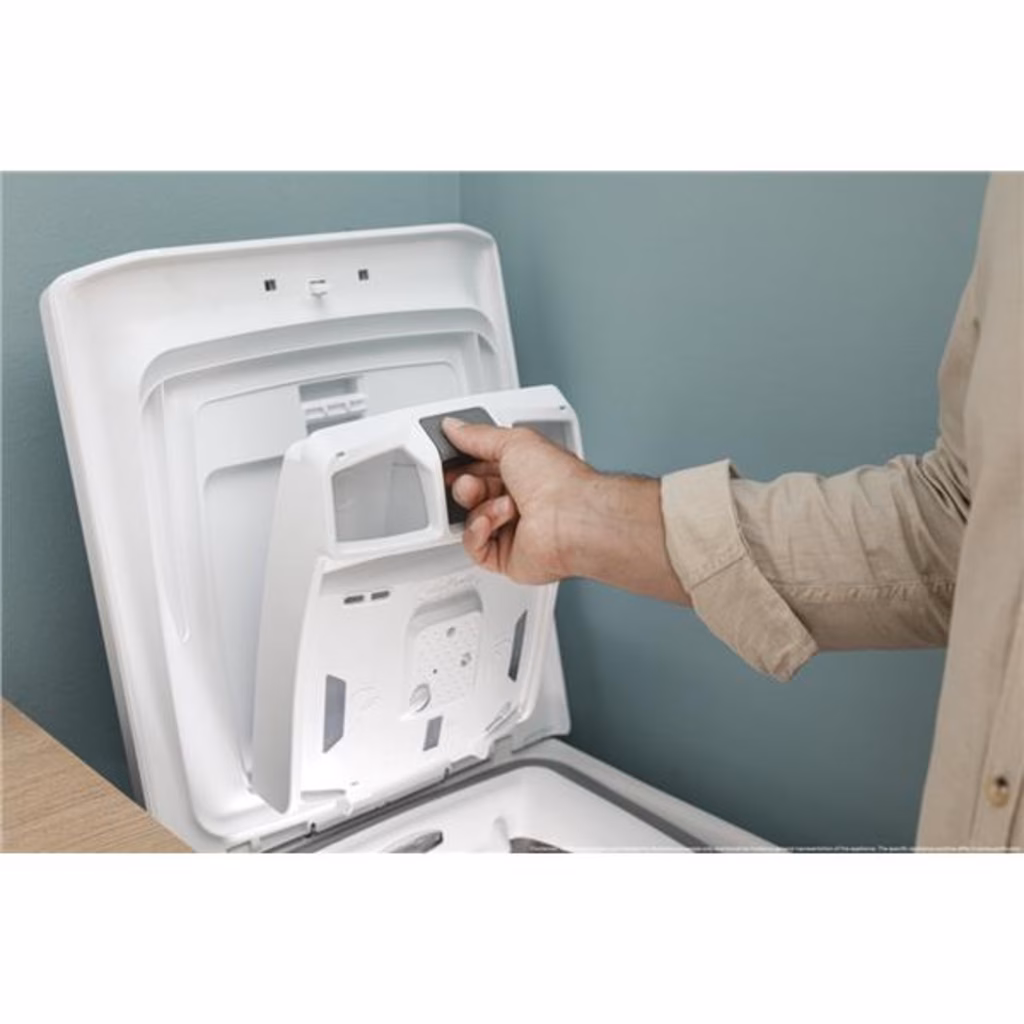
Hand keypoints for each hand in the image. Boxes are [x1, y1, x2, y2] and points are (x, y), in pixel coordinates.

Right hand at [441, 418, 690, 604]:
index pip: (481, 468)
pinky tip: (494, 523)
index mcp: (524, 471)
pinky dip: (478, 533)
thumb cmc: (557, 481)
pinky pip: (474, 547)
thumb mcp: (513, 441)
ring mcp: (514, 530)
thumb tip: (454, 427)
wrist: (572, 519)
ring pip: (471, 520)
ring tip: (502, 505)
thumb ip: (477, 435)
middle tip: (472, 485)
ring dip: (480, 509)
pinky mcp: (507, 557)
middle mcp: (520, 501)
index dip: (462, 465)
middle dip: (467, 487)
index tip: (446, 461)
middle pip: (473, 495)